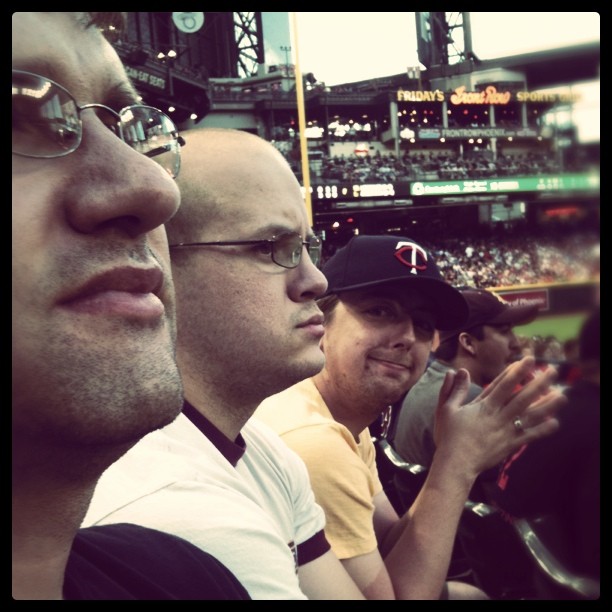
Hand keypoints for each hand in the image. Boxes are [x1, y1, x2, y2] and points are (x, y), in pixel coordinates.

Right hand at [433, 357, 564, 476]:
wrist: (456, 463)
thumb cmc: (449, 436)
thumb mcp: (446, 409)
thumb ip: (453, 389)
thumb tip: (458, 371)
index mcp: (484, 405)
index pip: (504, 384)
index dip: (517, 371)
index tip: (529, 360)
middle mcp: (499, 415)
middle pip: (522, 396)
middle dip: (539, 383)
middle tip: (553, 371)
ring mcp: (507, 430)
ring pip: (530, 415)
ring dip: (547, 405)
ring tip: (562, 396)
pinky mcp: (510, 445)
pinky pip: (529, 436)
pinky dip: (542, 430)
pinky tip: (555, 423)